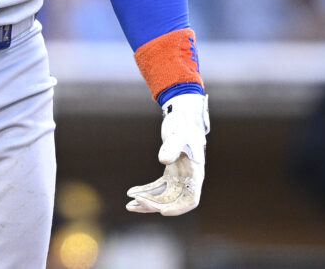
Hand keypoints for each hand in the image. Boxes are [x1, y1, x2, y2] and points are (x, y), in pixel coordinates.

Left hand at [126, 93, 208, 215]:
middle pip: (173, 201)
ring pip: (163, 197)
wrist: (183, 114)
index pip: (191, 199)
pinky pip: (158, 187)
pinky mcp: (170, 171)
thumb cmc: (184, 123)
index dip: (178, 208)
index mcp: (195, 173)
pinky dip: (146, 191)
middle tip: (135, 202)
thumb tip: (163, 160)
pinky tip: (131, 191)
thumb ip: (173, 146)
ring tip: (129, 205)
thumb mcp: (179, 133)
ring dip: (147, 202)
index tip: (162, 211)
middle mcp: (189, 178)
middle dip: (154, 205)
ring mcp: (179, 176)